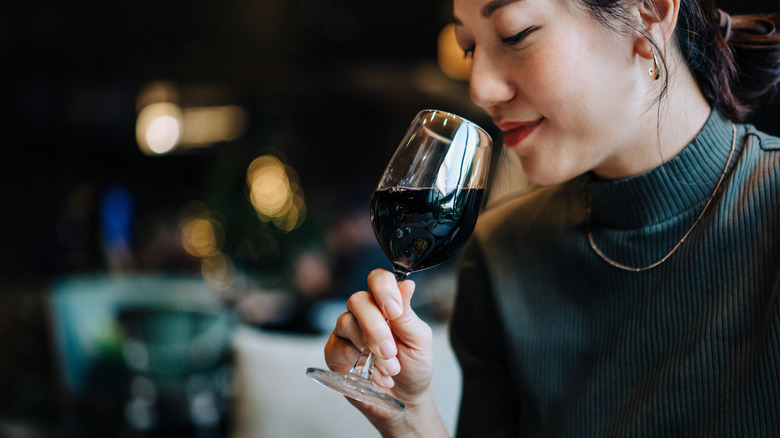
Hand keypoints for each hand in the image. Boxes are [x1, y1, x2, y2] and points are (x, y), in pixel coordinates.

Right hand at [324, 268, 433, 421]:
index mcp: (387, 305)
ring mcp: (347, 332)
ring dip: (369, 348)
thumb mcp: (419, 340)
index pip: (378, 279)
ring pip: (345, 322)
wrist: (405, 400)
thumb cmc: (414, 366)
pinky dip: (354, 362)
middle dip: (376, 328)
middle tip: (390, 351)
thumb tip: (407, 284)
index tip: (394, 311)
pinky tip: (369, 373)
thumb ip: (408, 314)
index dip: (383, 290)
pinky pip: (335, 346)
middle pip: (358, 300)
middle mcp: (365, 314)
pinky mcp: (335, 352)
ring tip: (388, 368)